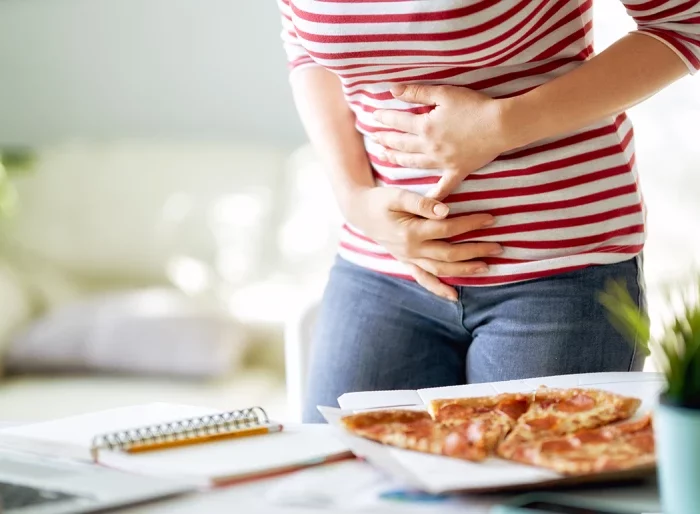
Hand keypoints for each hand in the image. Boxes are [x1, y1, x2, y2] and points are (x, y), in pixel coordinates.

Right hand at [344, 186, 501, 300]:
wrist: (360, 211)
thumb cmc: (380, 200)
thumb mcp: (397, 195)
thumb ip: (422, 202)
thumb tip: (446, 210)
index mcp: (411, 232)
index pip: (448, 229)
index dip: (471, 224)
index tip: (491, 219)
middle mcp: (411, 250)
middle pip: (449, 254)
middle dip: (476, 250)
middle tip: (499, 247)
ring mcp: (408, 259)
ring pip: (440, 269)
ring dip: (464, 270)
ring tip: (487, 267)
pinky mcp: (406, 262)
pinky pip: (423, 279)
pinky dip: (438, 289)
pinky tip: (453, 297)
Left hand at [372, 84, 511, 200]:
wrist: (501, 125)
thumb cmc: (474, 106)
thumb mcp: (444, 93)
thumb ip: (417, 92)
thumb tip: (392, 90)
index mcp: (425, 127)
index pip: (397, 122)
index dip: (384, 118)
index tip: (374, 116)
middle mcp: (429, 147)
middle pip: (401, 144)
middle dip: (386, 139)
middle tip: (375, 138)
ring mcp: (442, 161)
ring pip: (414, 163)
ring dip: (398, 160)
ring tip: (386, 157)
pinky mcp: (457, 170)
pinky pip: (443, 187)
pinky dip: (433, 195)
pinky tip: (424, 202)